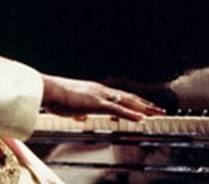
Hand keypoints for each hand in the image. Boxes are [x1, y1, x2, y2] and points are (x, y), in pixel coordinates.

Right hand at [41, 74, 165, 120]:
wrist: (49, 90)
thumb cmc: (56, 97)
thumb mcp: (70, 106)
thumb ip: (78, 111)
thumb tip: (80, 116)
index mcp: (96, 90)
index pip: (121, 96)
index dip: (135, 102)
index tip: (146, 106)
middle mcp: (102, 90)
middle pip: (129, 97)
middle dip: (146, 104)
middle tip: (160, 109)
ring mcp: (101, 96)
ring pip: (128, 102)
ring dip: (145, 108)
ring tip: (157, 113)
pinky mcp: (97, 103)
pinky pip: (118, 110)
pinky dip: (131, 114)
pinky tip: (142, 118)